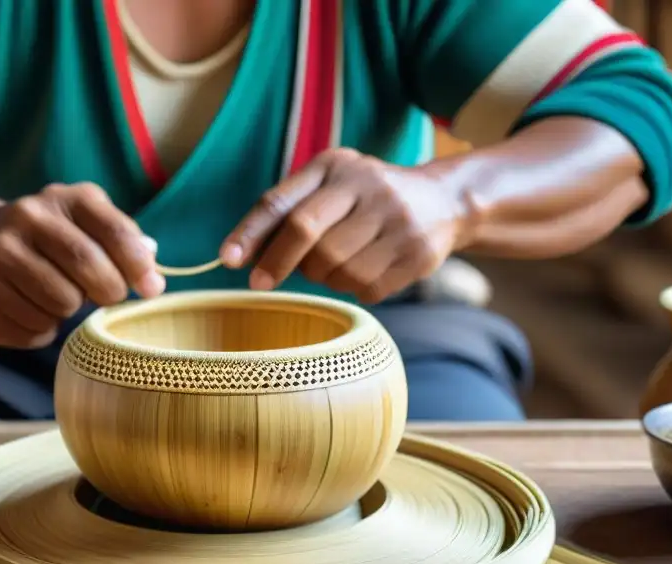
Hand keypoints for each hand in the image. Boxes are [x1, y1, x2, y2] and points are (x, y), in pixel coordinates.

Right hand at [0, 182, 163, 347]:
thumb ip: (124, 243)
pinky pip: (35, 330)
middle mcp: (26, 219)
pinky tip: (31, 308)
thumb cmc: (50, 238)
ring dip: (70, 311)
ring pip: (62, 305)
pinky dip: (43, 329)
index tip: (150, 288)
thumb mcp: (86, 223)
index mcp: (62, 198)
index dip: (138, 265)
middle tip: (104, 295)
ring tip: (57, 295)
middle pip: (88, 269)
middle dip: (109, 291)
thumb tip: (154, 280)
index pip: (114, 231)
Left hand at [220, 148, 472, 303]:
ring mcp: (397, 220)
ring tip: (333, 266)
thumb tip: (238, 255)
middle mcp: (368, 186)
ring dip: (323, 278)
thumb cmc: (364, 199)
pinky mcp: (417, 253)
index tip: (227, 261)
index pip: (283, 200)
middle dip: (278, 264)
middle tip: (262, 282)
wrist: (444, 201)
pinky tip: (364, 272)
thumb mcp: (329, 186)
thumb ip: (287, 210)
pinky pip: (366, 288)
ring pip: (336, 268)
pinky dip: (354, 289)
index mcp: (336, 166)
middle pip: (307, 236)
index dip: (251, 233)